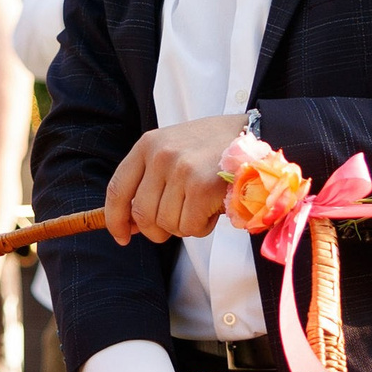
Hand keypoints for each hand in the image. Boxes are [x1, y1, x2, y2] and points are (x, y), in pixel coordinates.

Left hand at [104, 113, 249, 244]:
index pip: (117, 189)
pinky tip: (212, 209)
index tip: (121, 236)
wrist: (255, 135)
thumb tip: (130, 224)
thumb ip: (149, 180)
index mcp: (148, 145)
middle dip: (156, 230)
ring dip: (184, 225)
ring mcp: (181, 170)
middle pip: (141, 214)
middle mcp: (160, 156)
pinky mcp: (202, 188)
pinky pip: (189, 227)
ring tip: (201, 206)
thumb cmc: (212, 148)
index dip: (116, 219)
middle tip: (176, 224)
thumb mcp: (173, 149)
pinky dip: (201, 227)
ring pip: (166, 224)